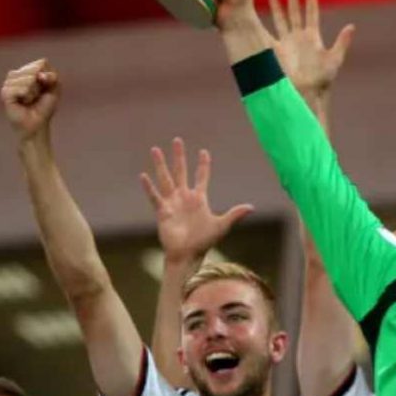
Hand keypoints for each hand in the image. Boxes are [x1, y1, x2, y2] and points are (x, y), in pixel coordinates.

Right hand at [0, 59, 59, 140]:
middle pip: (34, 70)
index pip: (41, 63)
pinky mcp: (4, 93)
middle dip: (41, 85)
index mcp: (27, 71)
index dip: (48, 76)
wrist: (36, 123)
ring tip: (29, 100)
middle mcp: (16, 75)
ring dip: (34, 92)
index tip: (47, 87)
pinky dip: (27, 96)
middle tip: (37, 96)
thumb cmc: (44, 106)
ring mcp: (9, 83)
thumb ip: (52, 77)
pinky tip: (23, 102)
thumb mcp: (54, 89)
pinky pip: (21, 89)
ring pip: (27, 79)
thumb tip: (39, 75)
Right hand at [140, 138, 253, 262]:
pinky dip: (149, 187)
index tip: (204, 152)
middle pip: (181, 171)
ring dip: (161, 165)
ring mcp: (172, 203)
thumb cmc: (204, 242)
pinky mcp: (163, 211)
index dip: (203, 165)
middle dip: (179, 156)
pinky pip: (155, 197)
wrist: (188, 255)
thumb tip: (251, 207)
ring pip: (166, 179)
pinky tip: (144, 176)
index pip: (202, 177)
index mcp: (199, 199)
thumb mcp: (221, 226)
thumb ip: (234, 214)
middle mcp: (184, 197)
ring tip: (155, 149)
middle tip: (177, 140)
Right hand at [266, 0, 354, 97]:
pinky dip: (263, 23)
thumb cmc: (322, 79)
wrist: (305, 94)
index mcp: (313, 37)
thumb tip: (352, 26)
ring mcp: (287, 43)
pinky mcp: (276, 50)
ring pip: (280, 20)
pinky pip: (268, 33)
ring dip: (277, 6)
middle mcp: (299, 38)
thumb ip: (342, 42)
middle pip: (295, 12)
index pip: (312, 13)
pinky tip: (258, 13)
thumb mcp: (334, 59)